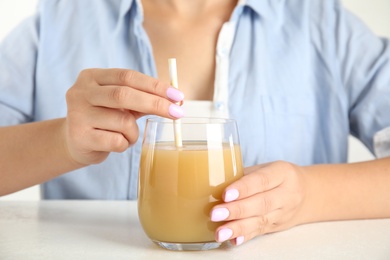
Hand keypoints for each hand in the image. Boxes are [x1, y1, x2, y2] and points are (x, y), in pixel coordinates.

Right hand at [64, 68, 183, 164]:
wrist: (75, 142)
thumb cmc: (104, 119)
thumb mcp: (121, 104)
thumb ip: (143, 97)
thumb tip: (176, 100)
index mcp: (92, 77)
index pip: (128, 76)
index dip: (155, 85)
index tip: (177, 95)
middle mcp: (81, 92)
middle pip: (124, 94)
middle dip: (155, 103)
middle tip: (177, 112)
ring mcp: (77, 115)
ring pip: (123, 121)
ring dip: (135, 131)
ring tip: (128, 135)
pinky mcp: (80, 137)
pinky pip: (117, 141)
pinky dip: (126, 143)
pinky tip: (117, 143)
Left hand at [210, 161, 305, 245]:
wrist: (307, 192)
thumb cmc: (277, 176)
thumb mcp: (266, 167)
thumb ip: (244, 174)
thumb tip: (213, 184)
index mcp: (282, 173)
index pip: (262, 180)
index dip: (243, 188)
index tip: (226, 194)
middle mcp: (286, 194)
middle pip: (261, 203)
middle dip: (236, 210)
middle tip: (215, 214)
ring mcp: (284, 213)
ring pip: (260, 221)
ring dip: (238, 228)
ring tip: (220, 232)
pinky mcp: (277, 226)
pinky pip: (260, 232)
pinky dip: (246, 236)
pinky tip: (233, 240)